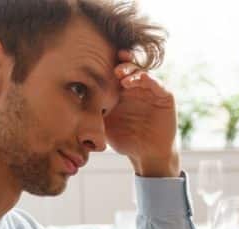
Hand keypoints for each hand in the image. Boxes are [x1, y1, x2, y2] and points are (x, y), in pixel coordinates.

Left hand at [105, 50, 179, 177]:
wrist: (147, 155)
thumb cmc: (125, 141)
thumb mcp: (105, 125)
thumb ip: (94, 112)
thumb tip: (72, 102)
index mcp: (122, 92)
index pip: (116, 73)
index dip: (108, 66)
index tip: (97, 63)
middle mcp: (137, 88)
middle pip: (129, 68)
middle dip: (121, 65)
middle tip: (112, 68)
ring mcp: (152, 91)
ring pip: (142, 73)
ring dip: (132, 70)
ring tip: (121, 74)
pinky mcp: (165, 96)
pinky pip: (157, 84)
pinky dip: (148, 79)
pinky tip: (137, 80)